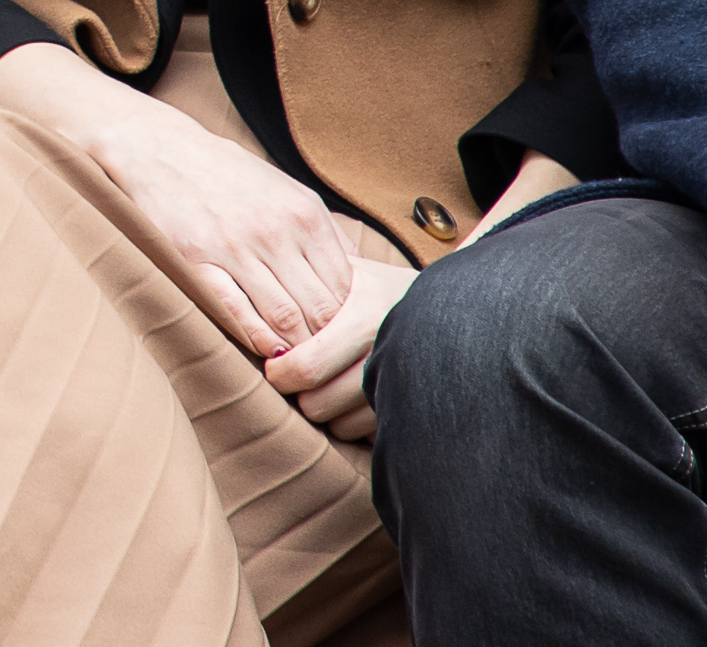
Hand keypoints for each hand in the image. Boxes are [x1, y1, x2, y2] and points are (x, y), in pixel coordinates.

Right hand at [0, 43, 353, 358]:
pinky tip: (264, 350)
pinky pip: (236, 312)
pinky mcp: (194, 258)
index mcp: (302, 214)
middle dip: (327, 343)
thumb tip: (362, 278)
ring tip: (298, 365)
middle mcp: (273, 230)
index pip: (345, 288)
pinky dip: (257, 338)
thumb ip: (326, 232)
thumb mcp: (286, 190)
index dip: (350, 323)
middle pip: (320, 308)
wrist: (155, 147)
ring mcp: (233, 246)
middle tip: (326, 364)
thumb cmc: (226, 174)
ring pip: (285, 317)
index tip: (344, 340)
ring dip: (296, 349)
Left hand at [261, 253, 408, 440]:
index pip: (305, 365)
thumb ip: (308, 278)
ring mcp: (406, 385)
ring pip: (340, 425)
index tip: (275, 367)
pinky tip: (352, 398)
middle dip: (300, 395)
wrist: (455, 312)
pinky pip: (366, 435)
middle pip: (317, 403)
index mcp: (365, 315)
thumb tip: (250, 283)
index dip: (281, 373)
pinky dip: (352, 423)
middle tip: (297, 379)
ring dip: (327, 411)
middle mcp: (388, 353)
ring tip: (328, 385)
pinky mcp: (416, 409)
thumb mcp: (351, 271)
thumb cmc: (384, 289)